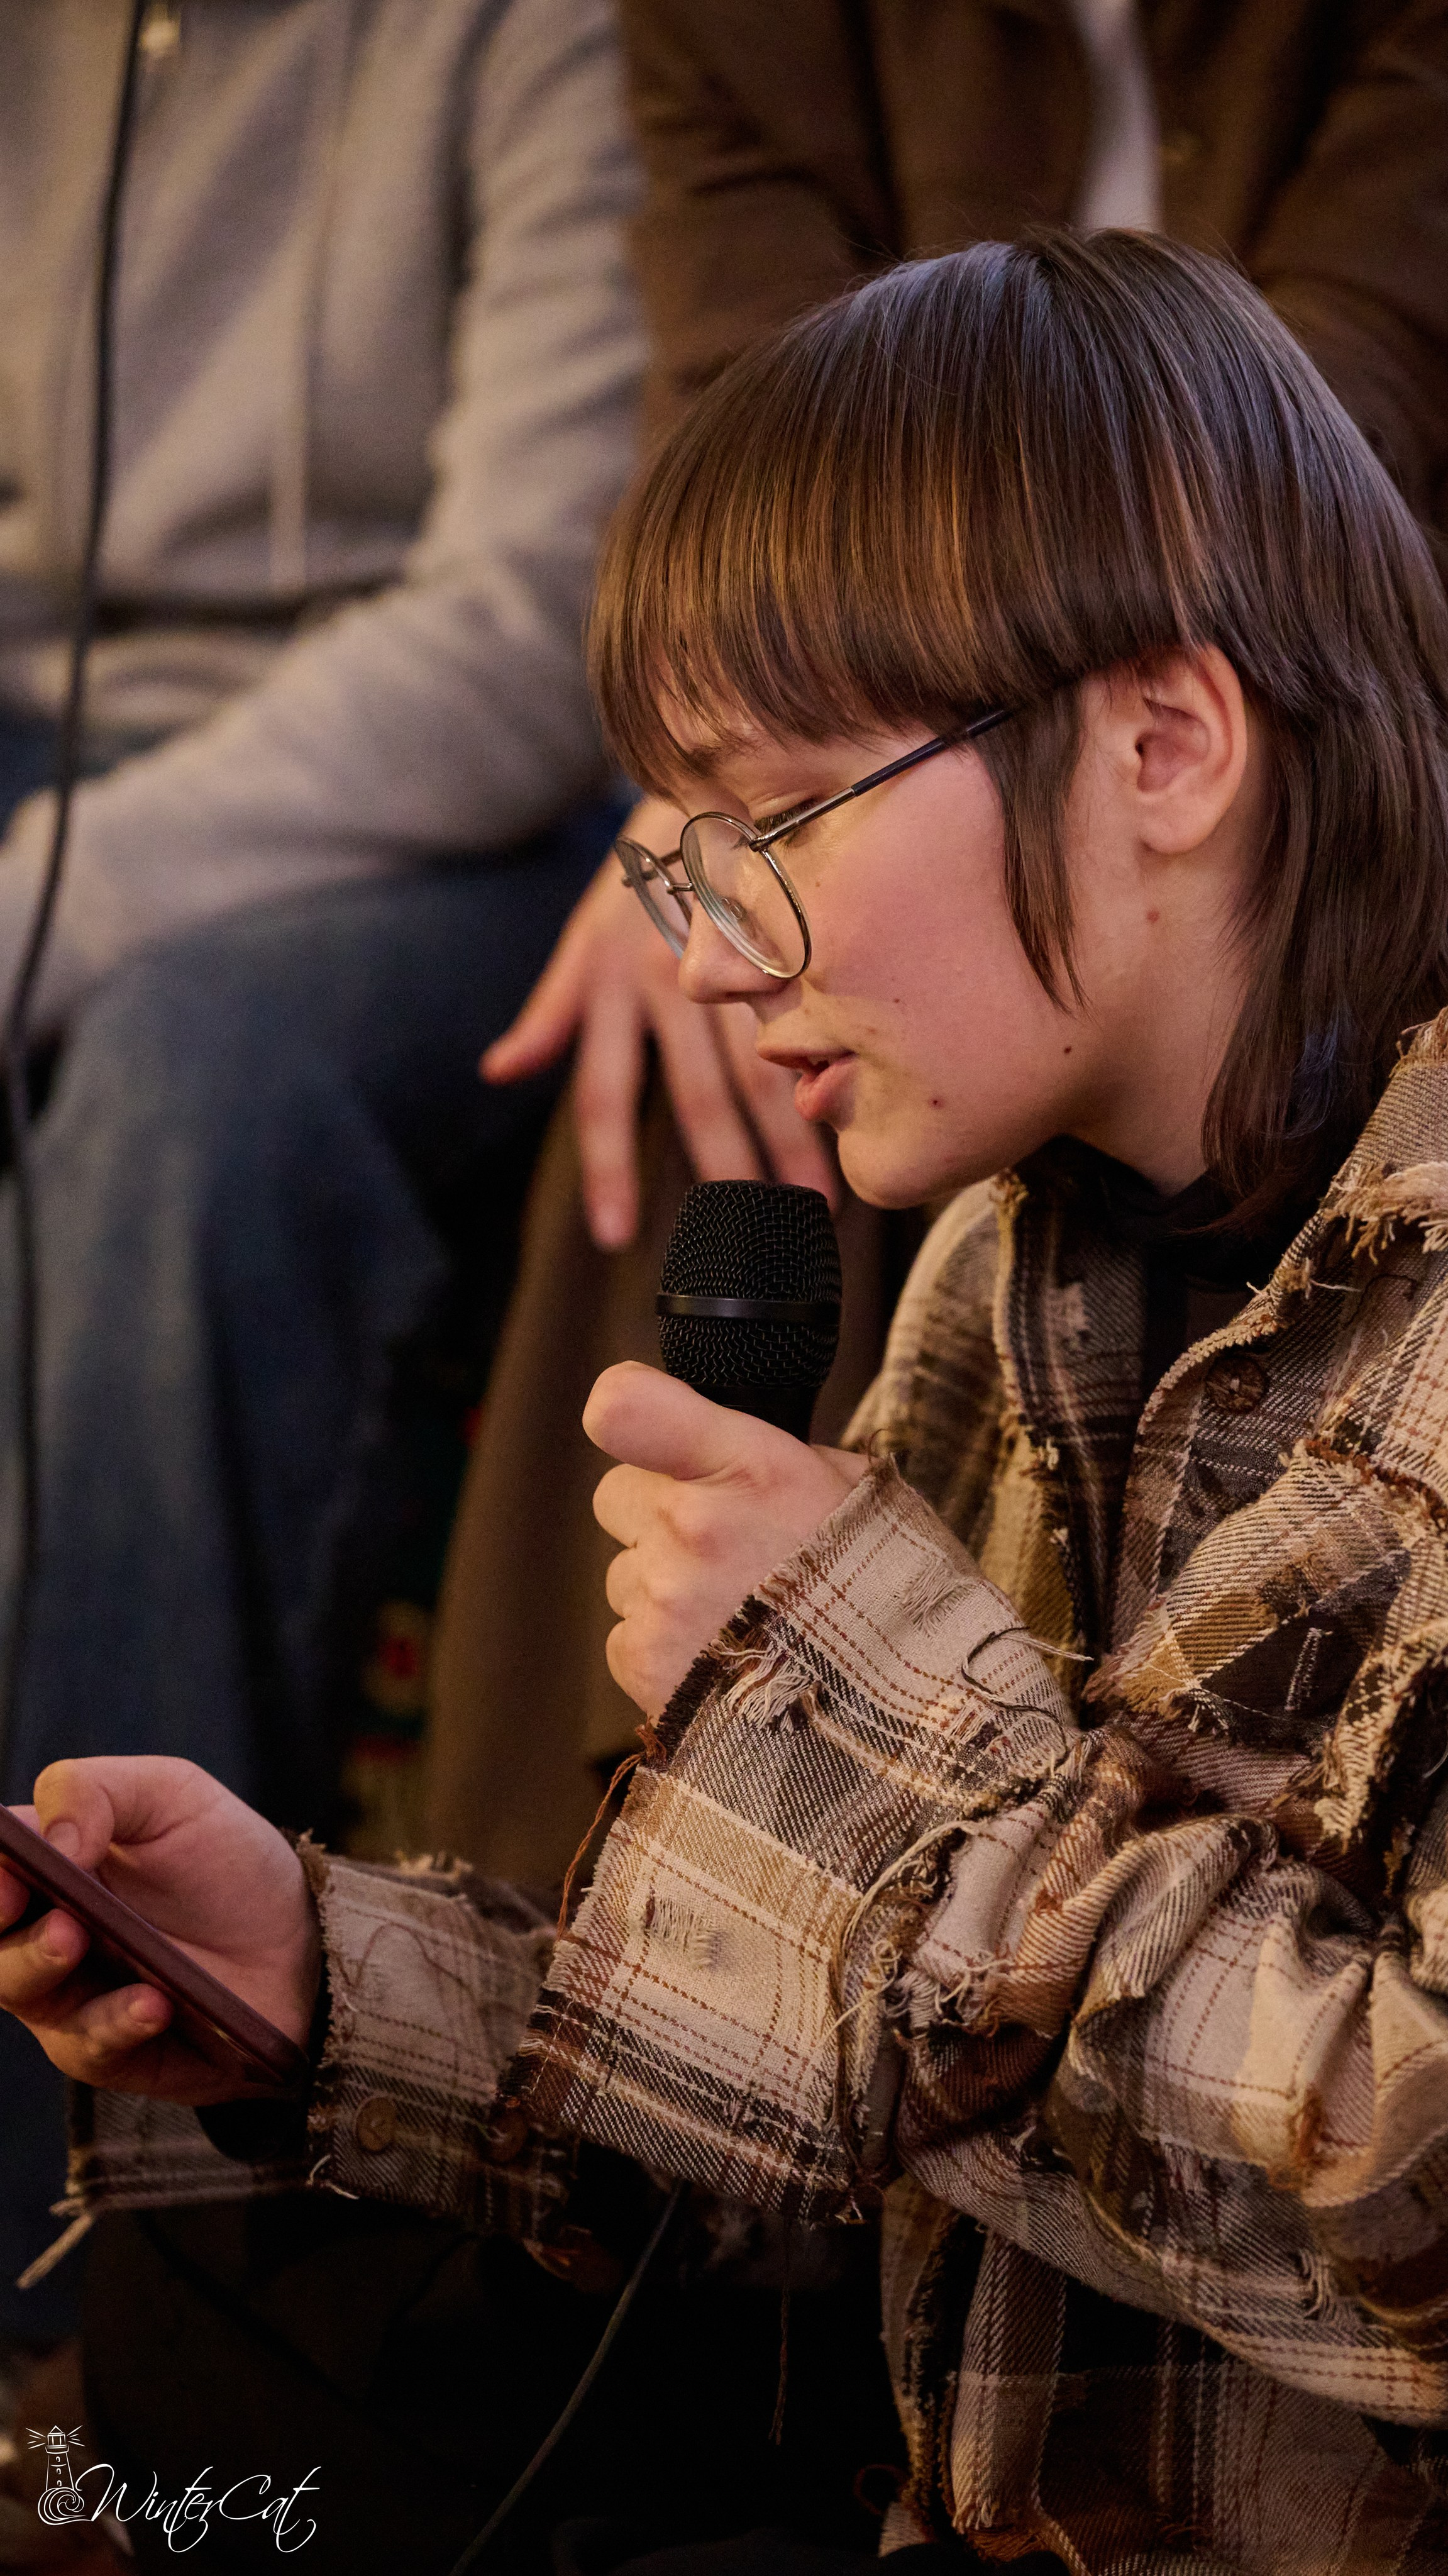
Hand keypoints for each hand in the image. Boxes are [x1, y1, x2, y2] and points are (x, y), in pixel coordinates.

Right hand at [0, 1758, 320, 2102]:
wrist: (302, 1935)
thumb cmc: (226, 1858)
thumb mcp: (173, 1795)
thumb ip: (96, 1792)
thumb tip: (53, 1842)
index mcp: (47, 1865)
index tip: (9, 1873)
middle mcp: (45, 1932)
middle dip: (5, 1926)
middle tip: (37, 1903)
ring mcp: (73, 1996)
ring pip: (24, 1993)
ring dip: (42, 1965)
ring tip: (78, 1939)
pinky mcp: (114, 2052)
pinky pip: (94, 2047)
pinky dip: (117, 2022)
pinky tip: (154, 2001)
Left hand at [482, 799, 835, 1247]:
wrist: (704, 774)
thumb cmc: (640, 874)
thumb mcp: (582, 938)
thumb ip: (548, 1011)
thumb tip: (499, 1071)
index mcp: (613, 988)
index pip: (606, 1096)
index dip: (608, 1169)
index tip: (616, 1238)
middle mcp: (671, 977)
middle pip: (701, 1093)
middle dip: (730, 1169)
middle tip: (757, 1239)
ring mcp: (734, 954)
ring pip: (768, 1061)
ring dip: (798, 1137)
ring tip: (825, 1205)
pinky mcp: (787, 933)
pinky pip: (815, 1011)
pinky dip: (838, 1069)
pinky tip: (866, 1118)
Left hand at [585, 1362, 868, 1715]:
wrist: (905, 1711)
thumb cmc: (887, 1590)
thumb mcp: (852, 1490)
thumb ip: (772, 1456)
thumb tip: (719, 1448)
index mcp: (750, 1468)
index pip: (626, 1407)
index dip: (626, 1411)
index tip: (644, 1428)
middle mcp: (696, 1526)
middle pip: (618, 1495)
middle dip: (659, 1516)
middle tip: (725, 1550)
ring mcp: (665, 1599)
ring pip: (625, 1573)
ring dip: (667, 1590)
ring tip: (741, 1619)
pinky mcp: (646, 1664)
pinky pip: (626, 1637)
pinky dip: (665, 1650)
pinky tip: (725, 1660)